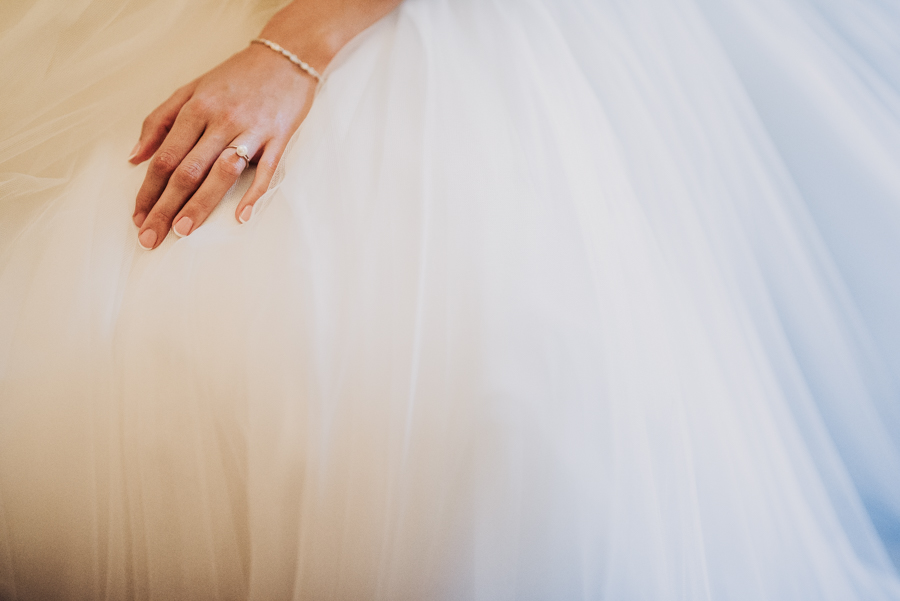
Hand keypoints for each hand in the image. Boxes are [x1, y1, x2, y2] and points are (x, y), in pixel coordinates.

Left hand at [129, 42, 314, 248]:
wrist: (285, 58)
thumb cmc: (236, 78)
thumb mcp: (190, 90)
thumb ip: (159, 121)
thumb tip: (135, 157)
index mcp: (195, 109)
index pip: (165, 157)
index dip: (149, 190)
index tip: (138, 217)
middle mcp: (220, 120)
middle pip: (187, 170)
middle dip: (166, 206)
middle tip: (151, 237)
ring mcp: (251, 130)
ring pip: (221, 172)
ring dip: (201, 204)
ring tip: (183, 230)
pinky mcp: (279, 138)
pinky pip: (266, 170)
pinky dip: (253, 194)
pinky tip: (240, 216)